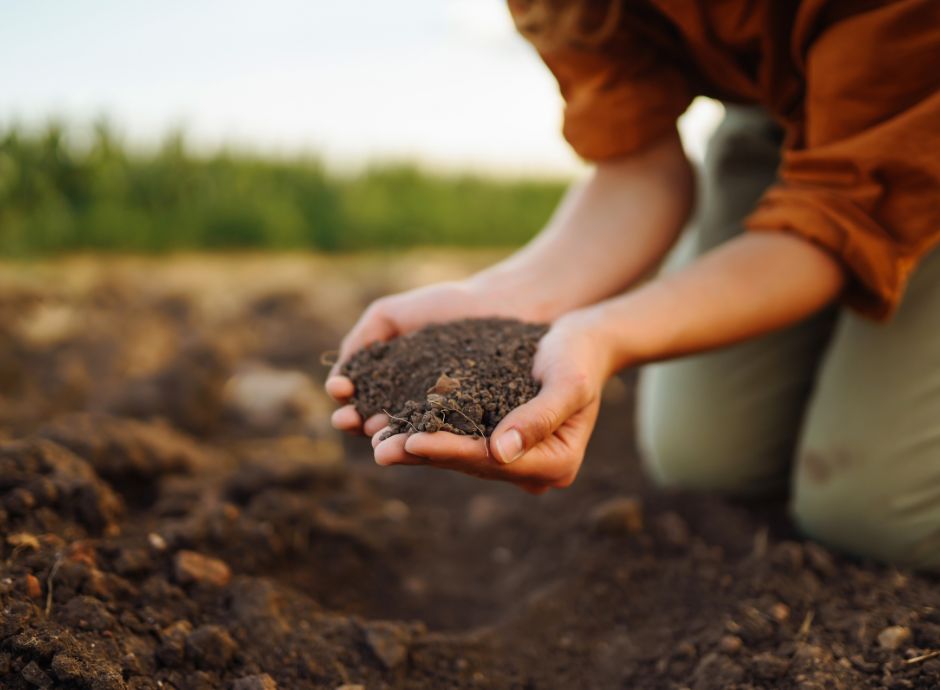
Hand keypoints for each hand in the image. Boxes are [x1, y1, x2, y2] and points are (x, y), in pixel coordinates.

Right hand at [326, 279, 530, 434]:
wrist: (501, 304)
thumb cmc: (446, 306)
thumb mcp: (390, 315)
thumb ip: (362, 339)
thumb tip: (339, 378)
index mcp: (391, 383)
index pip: (359, 398)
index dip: (346, 399)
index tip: (340, 391)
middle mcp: (412, 405)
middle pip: (376, 421)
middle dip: (358, 422)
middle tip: (348, 420)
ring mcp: (441, 418)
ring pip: (407, 433)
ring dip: (386, 436)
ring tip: (374, 433)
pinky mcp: (470, 424)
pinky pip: (445, 434)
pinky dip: (427, 438)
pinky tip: (413, 435)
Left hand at [370, 309, 614, 493]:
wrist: (582, 342)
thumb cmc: (579, 356)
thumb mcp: (567, 381)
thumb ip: (539, 416)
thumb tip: (500, 452)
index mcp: (556, 464)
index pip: (492, 461)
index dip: (450, 451)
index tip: (412, 441)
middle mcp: (533, 469)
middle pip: (470, 464)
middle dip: (423, 454)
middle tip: (379, 449)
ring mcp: (514, 458)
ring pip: (458, 456)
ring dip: (416, 448)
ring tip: (376, 440)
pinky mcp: (496, 440)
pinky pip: (457, 440)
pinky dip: (426, 432)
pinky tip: (392, 426)